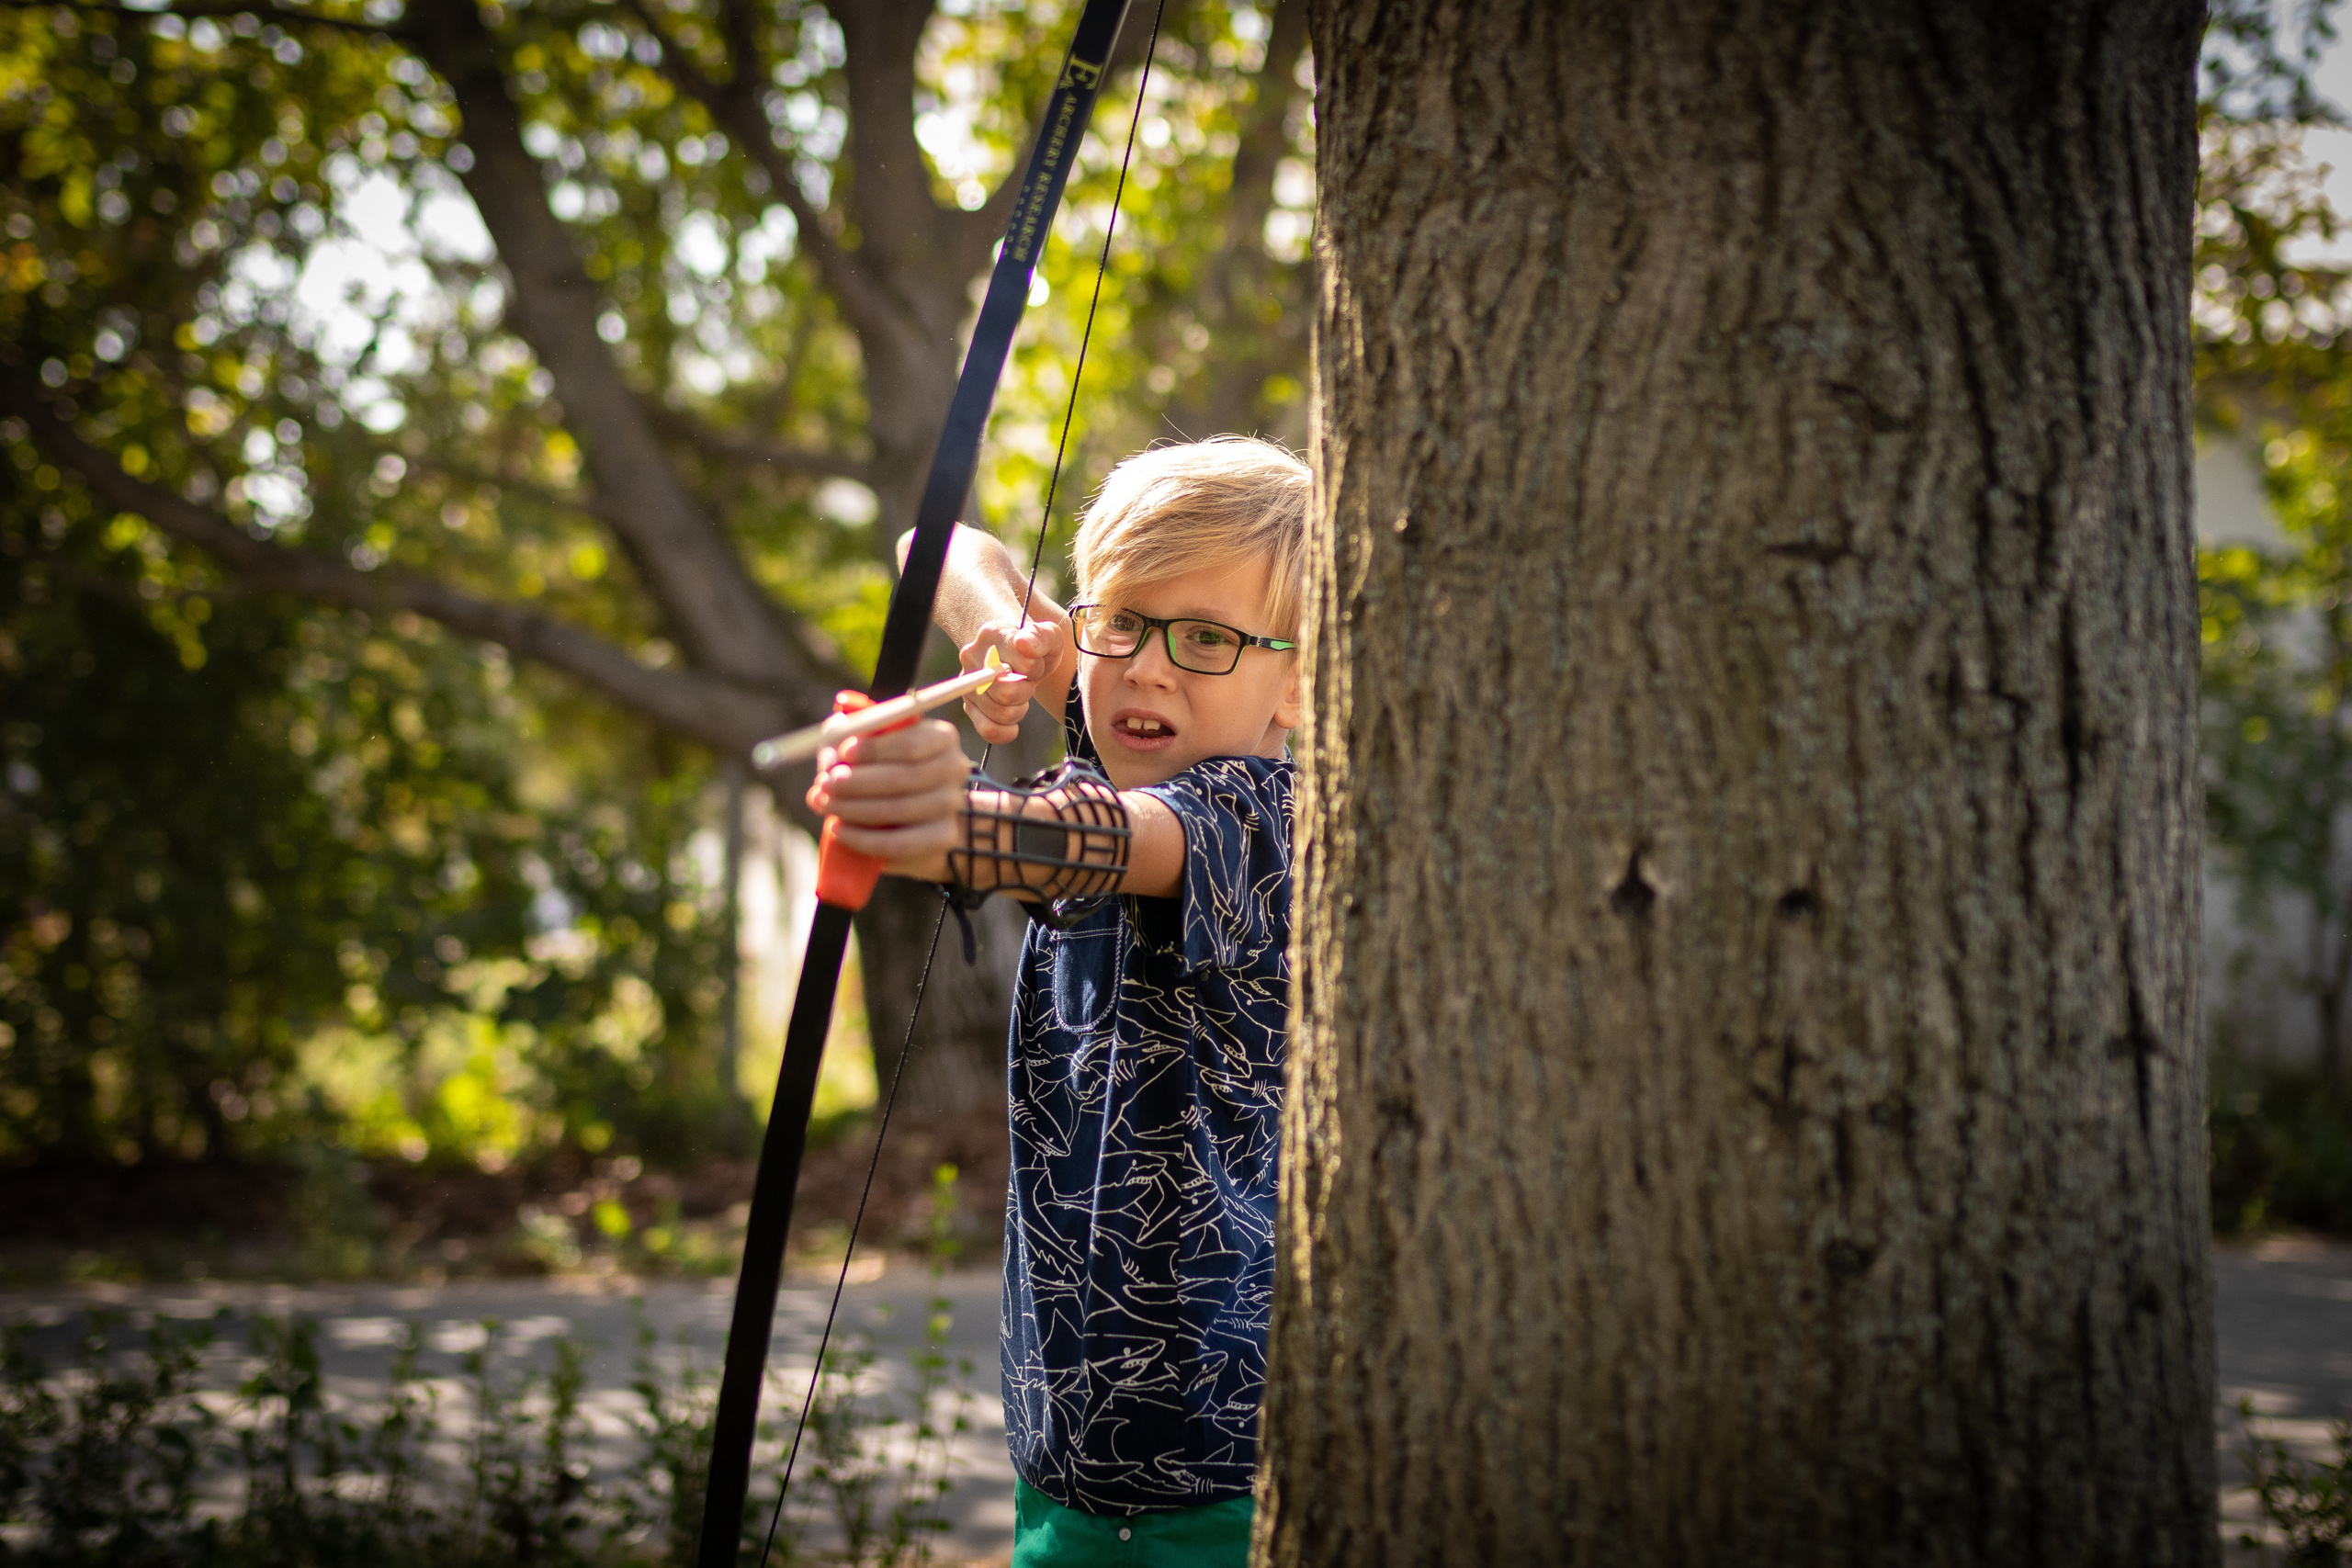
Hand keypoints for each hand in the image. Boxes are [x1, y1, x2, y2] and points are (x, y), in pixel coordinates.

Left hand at [804, 718, 971, 865]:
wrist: (916, 815)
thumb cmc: (883, 769)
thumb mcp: (865, 746)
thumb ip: (844, 741)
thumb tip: (828, 759)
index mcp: (941, 737)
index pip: (911, 743)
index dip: (874, 748)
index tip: (843, 752)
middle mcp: (954, 769)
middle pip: (904, 776)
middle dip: (857, 781)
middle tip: (825, 783)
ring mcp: (951, 805)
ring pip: (899, 809)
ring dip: (853, 808)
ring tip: (824, 804)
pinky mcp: (943, 837)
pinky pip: (899, 843)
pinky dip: (863, 839)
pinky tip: (839, 830)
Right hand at [959, 619, 1064, 744]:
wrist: (1016, 651)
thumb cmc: (1035, 645)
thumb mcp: (1048, 635)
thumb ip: (1041, 637)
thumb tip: (1022, 644)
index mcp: (991, 634)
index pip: (1023, 665)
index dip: (1036, 668)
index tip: (1034, 661)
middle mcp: (971, 656)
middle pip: (1007, 693)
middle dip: (1026, 691)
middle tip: (1027, 681)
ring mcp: (967, 682)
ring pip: (1000, 713)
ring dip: (1019, 709)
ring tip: (1020, 694)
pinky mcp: (969, 705)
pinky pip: (988, 729)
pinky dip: (1005, 732)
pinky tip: (1014, 724)